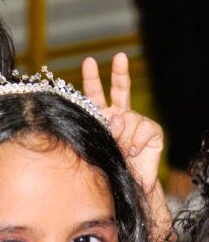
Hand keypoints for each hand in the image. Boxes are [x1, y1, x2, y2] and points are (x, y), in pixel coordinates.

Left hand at [82, 53, 162, 192]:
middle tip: (120, 56)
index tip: (89, 61)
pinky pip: (143, 128)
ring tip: (120, 150)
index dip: (92, 78)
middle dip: (119, 72)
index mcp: (102, 116)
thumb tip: (116, 116)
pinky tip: (133, 151)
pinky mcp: (152, 131)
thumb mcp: (96, 145)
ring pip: (128, 117)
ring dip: (122, 135)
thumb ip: (102, 129)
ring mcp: (137, 121)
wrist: (126, 185)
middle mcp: (120, 114)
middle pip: (119, 90)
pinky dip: (135, 141)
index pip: (95, 94)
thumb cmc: (105, 166)